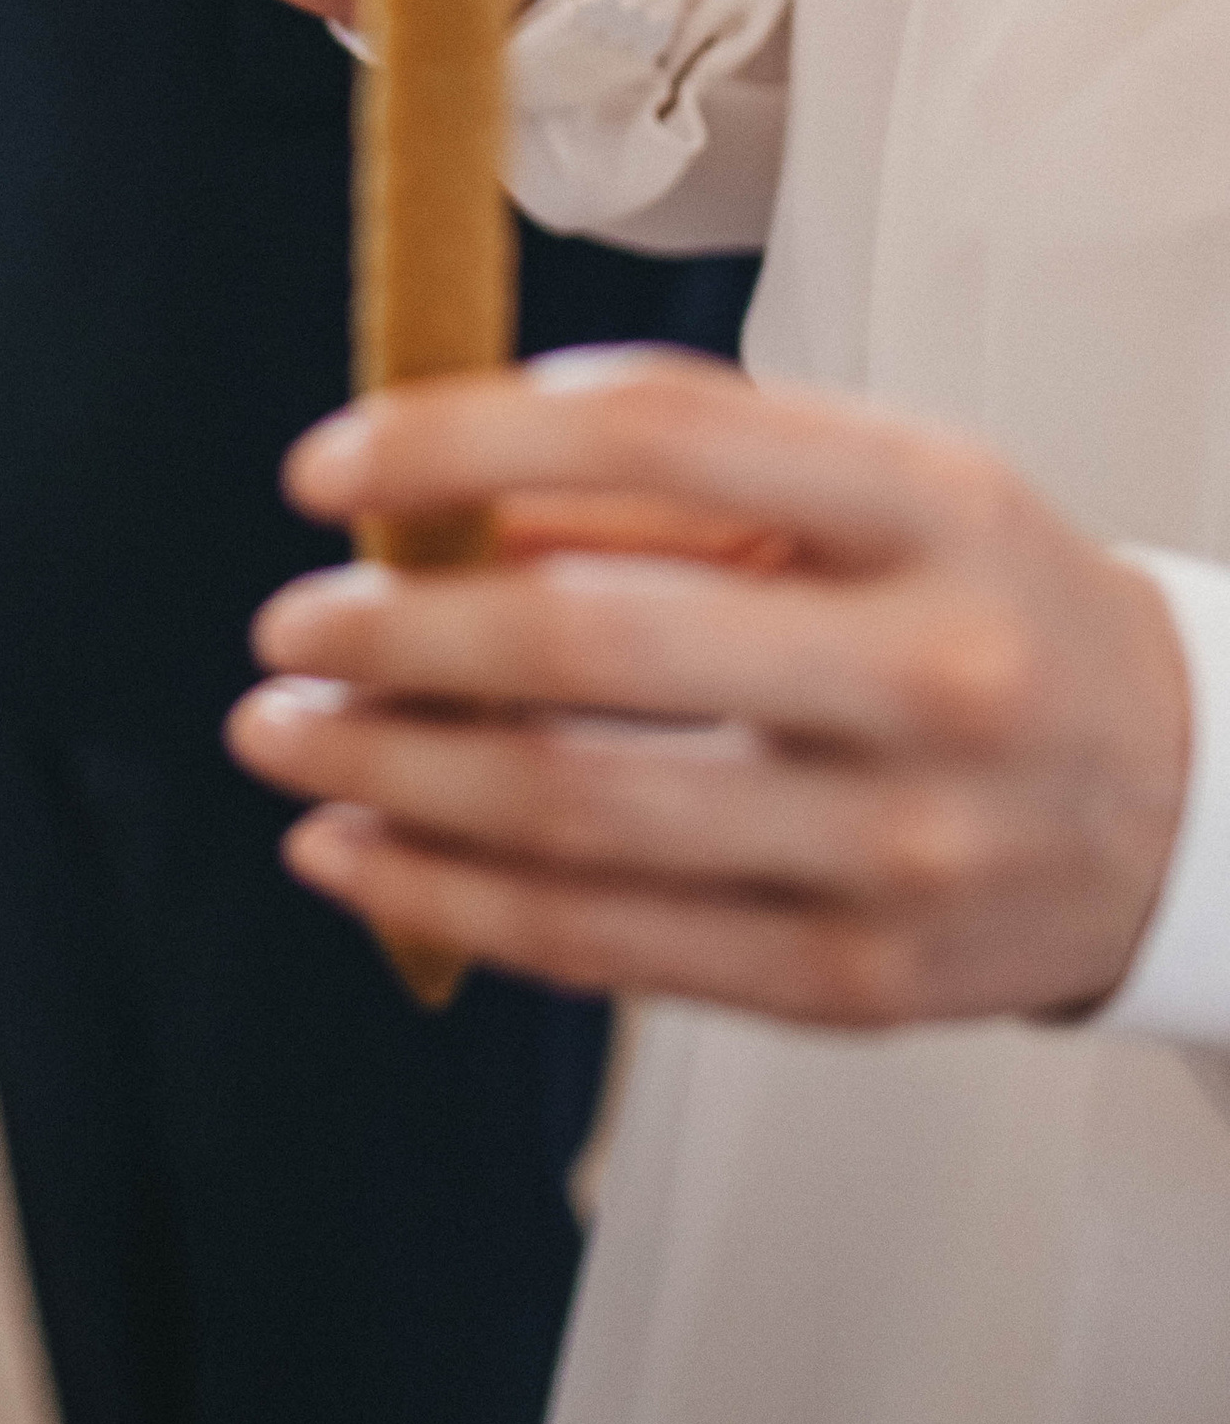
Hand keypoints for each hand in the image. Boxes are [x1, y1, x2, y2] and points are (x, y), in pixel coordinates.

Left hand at [229, 354, 1191, 1027]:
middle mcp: (927, 677)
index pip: (656, 438)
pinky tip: (352, 853)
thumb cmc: (976, 604)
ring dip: (387, 778)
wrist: (1184, 800)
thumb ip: (667, 469)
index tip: (325, 467)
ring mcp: (895, 851)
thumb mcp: (872, 479)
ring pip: (575, 821)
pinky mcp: (853, 985)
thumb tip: (439, 502)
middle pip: (591, 647)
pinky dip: (446, 903)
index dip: (458, 444)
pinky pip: (606, 947)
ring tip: (284, 736)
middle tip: (286, 624)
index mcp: (929, 506)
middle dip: (393, 637)